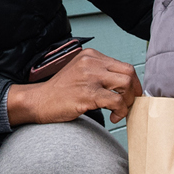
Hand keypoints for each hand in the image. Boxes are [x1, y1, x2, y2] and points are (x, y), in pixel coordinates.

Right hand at [7, 49, 143, 124]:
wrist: (39, 101)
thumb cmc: (59, 91)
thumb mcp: (80, 72)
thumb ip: (100, 73)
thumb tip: (124, 85)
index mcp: (91, 55)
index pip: (123, 65)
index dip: (133, 82)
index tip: (131, 94)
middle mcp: (91, 63)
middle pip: (128, 73)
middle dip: (134, 91)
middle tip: (129, 103)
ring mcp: (89, 77)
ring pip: (126, 85)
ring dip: (128, 101)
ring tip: (120, 111)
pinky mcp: (87, 94)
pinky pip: (116, 101)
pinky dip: (120, 111)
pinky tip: (113, 117)